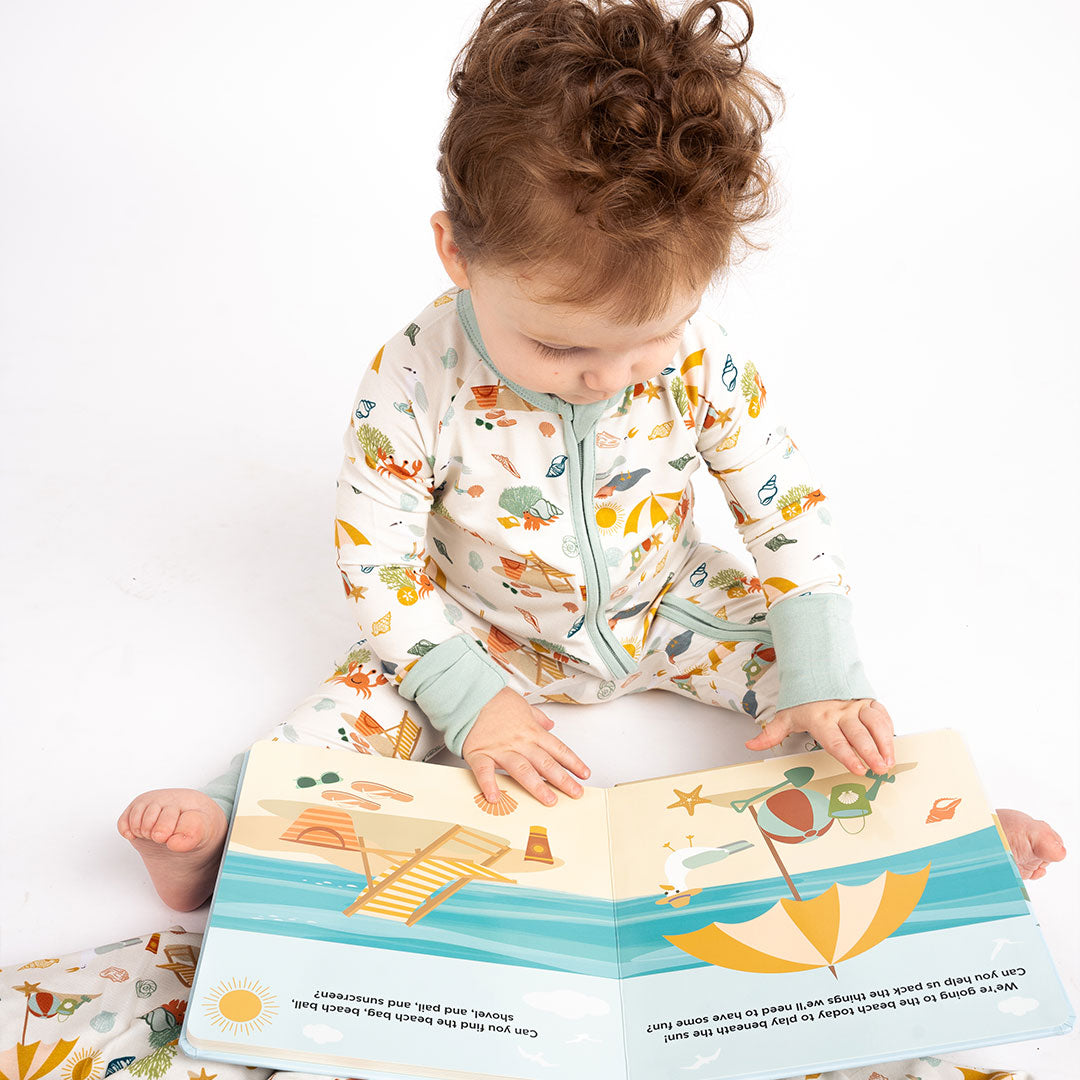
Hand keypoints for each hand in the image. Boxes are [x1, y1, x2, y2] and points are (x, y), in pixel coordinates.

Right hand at [462, 686, 590, 806]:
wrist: (470, 694)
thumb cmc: (494, 700)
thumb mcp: (522, 704)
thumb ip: (537, 717)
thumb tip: (550, 724)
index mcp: (531, 731)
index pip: (558, 749)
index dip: (573, 763)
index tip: (583, 775)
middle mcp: (519, 742)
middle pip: (546, 763)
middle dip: (563, 780)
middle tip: (576, 793)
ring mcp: (500, 749)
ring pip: (522, 770)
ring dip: (537, 786)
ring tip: (549, 800)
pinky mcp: (480, 753)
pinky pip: (485, 772)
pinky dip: (489, 785)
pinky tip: (495, 798)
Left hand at [744, 698, 894, 775]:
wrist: (817, 671)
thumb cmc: (803, 700)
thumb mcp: (785, 716)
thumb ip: (770, 734)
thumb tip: (751, 745)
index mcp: (820, 717)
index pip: (835, 740)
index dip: (847, 755)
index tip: (858, 769)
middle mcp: (840, 711)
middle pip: (857, 734)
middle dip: (870, 753)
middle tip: (878, 769)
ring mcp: (856, 706)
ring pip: (874, 724)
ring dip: (884, 743)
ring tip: (888, 762)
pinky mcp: (868, 701)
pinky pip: (882, 714)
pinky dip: (889, 730)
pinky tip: (891, 746)